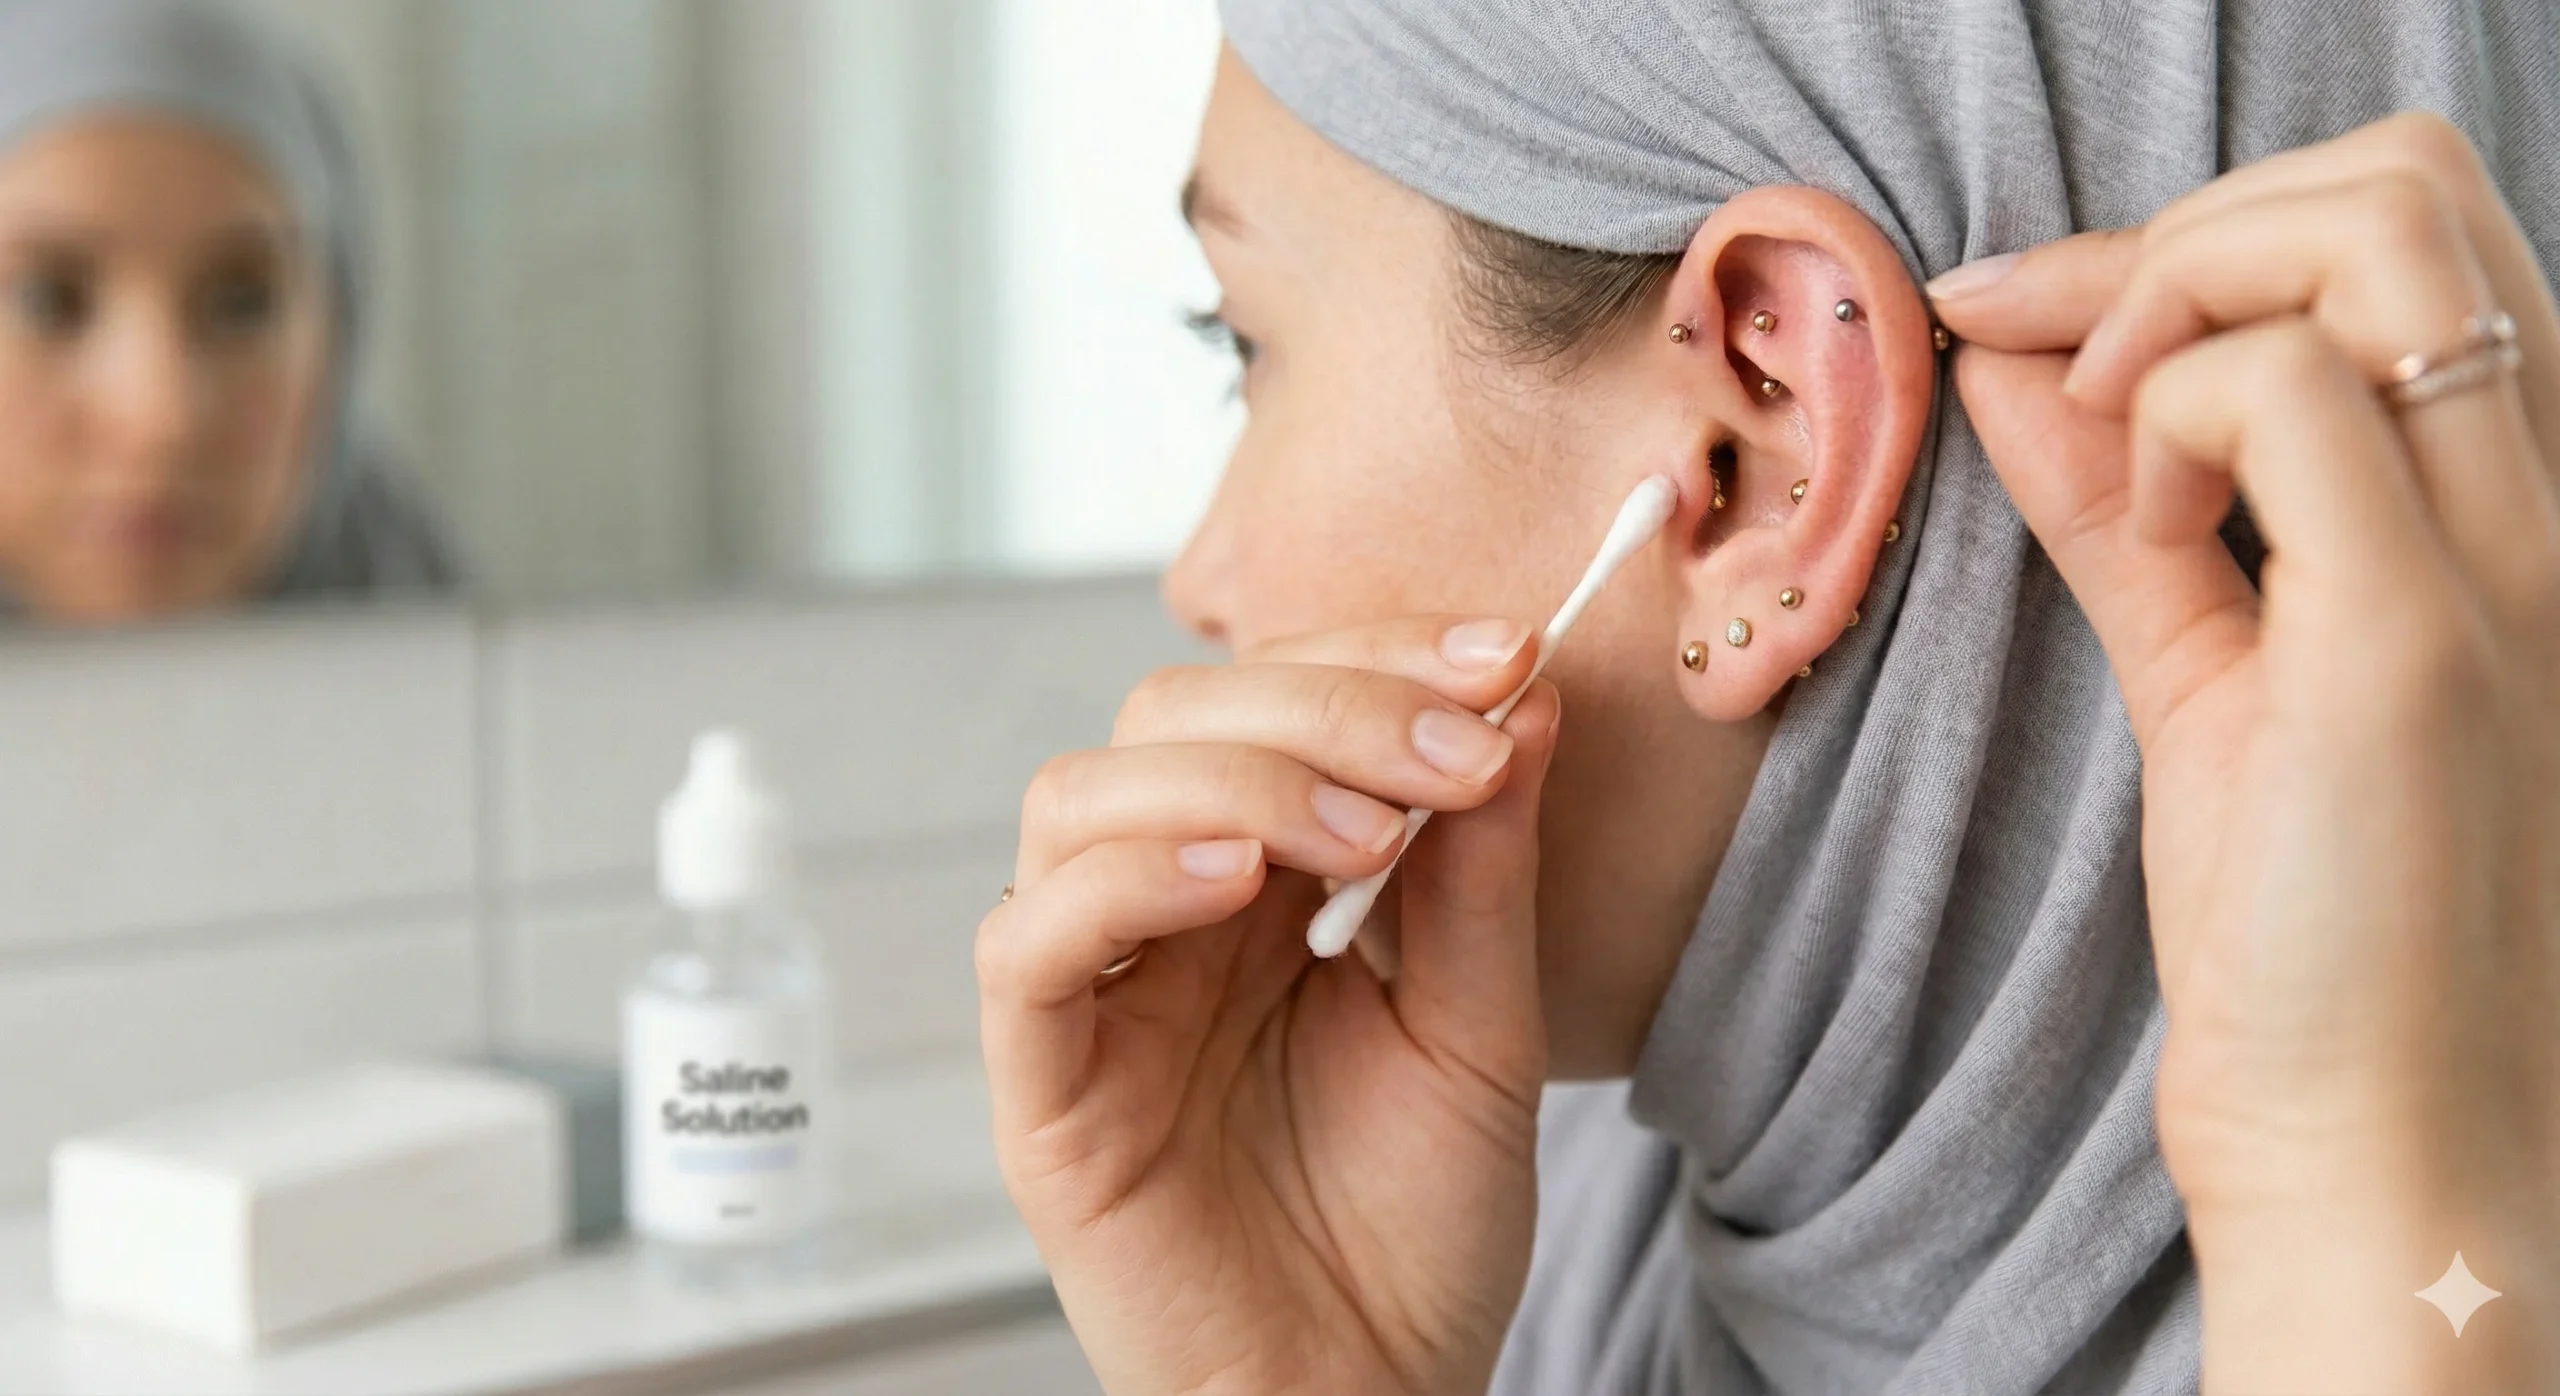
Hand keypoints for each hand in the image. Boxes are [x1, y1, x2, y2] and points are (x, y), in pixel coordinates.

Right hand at [978, 616, 1558, 1394]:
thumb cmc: (1419, 1237)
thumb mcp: (1483, 1031)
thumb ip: (1484, 872)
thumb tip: (1524, 695)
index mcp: (1259, 888)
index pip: (1272, 703)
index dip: (1374, 657)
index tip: (1503, 658)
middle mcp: (1162, 920)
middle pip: (1169, 718)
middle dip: (1320, 702)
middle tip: (1454, 751)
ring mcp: (1096, 1001)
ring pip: (1077, 798)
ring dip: (1229, 776)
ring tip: (1362, 835)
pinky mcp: (1045, 1092)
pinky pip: (1025, 947)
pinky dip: (1117, 881)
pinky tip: (1234, 880)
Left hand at [1935, 112, 2559, 1389]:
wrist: (2370, 1140)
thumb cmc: (2302, 925)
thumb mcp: (2202, 668)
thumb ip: (2120, 509)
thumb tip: (2013, 365)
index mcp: (2498, 501)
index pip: (2410, 224)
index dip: (2197, 230)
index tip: (2032, 321)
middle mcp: (2538, 502)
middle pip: (2406, 184)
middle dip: (2186, 225)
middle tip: (2071, 360)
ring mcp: (2495, 561)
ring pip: (2372, 236)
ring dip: (2178, 290)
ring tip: (2109, 440)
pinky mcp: (2414, 644)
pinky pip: (2289, 397)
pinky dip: (2165, 414)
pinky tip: (2136, 527)